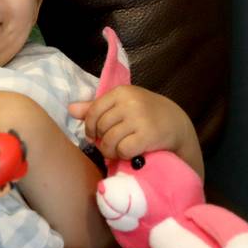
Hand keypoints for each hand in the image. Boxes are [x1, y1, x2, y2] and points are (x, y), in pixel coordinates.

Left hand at [71, 84, 196, 162]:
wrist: (176, 123)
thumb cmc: (144, 114)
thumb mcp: (121, 105)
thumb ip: (95, 107)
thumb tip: (70, 109)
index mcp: (121, 92)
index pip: (93, 112)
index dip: (90, 127)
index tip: (94, 135)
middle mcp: (130, 103)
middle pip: (100, 128)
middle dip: (101, 140)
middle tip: (110, 144)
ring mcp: (139, 118)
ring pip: (109, 140)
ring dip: (110, 151)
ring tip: (118, 150)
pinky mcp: (148, 135)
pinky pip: (123, 150)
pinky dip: (123, 155)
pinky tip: (130, 153)